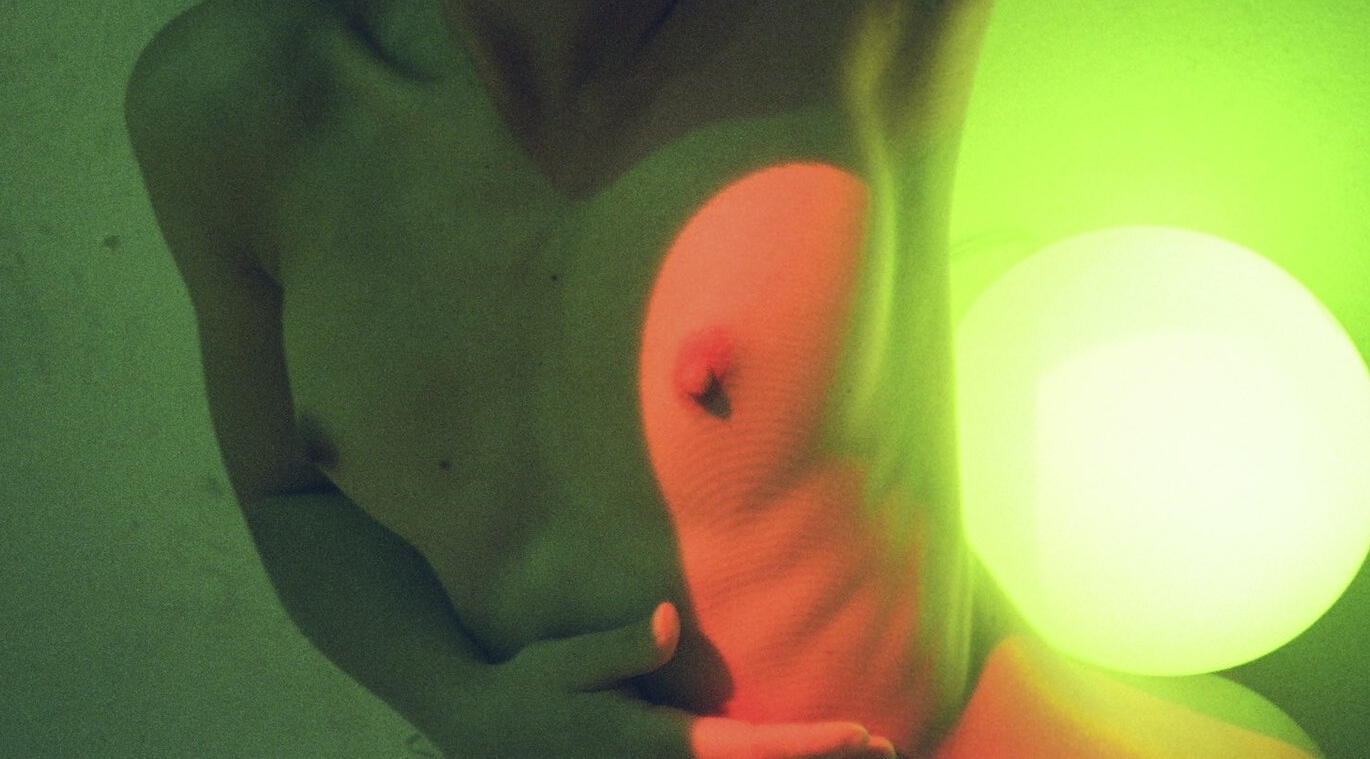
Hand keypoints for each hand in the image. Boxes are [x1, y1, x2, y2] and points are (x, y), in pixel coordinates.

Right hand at [438, 602, 898, 758]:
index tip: (860, 734)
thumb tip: (670, 623)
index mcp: (653, 741)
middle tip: (888, 746)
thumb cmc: (526, 687)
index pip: (748, 748)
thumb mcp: (564, 660)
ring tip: (857, 750)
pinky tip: (778, 751)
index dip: (808, 744)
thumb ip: (620, 644)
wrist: (481, 731)